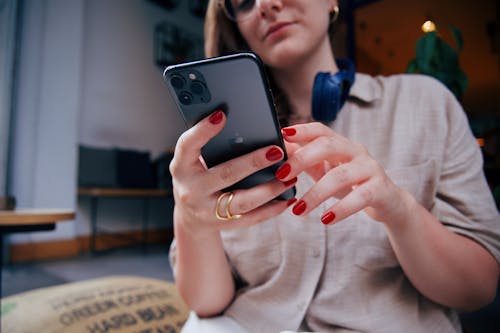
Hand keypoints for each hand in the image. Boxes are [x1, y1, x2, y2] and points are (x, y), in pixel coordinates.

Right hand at [169, 111, 296, 235]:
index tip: (222, 115)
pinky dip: (271, 209)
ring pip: (242, 201)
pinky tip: (287, 199)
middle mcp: (190, 189)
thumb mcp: (193, 161)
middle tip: (277, 151)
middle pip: (225, 174)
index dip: (203, 130)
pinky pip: (251, 218)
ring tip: (290, 178)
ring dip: (269, 189)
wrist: (190, 217)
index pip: (187, 145)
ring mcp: (206, 210)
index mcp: (181, 167)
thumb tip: (245, 126)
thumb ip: (211, 146)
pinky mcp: (222, 225)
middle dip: (253, 162)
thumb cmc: (197, 177)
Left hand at [279, 122, 410, 225]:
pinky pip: (359, 197)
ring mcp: (370, 169)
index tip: (282, 134)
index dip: (303, 130)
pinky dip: (341, 210)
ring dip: (316, 194)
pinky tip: (325, 220)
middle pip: (329, 145)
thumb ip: (305, 161)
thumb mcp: (327, 171)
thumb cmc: (353, 185)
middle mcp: (357, 151)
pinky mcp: (380, 189)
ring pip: (341, 176)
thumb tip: (280, 149)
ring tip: (298, 210)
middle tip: (282, 175)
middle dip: (303, 158)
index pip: (322, 130)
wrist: (389, 203)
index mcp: (342, 144)